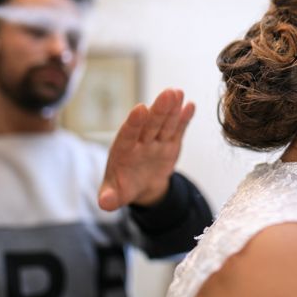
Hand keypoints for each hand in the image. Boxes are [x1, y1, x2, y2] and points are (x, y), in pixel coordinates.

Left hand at [98, 88, 194, 210]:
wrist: (142, 187)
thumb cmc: (123, 187)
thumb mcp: (114, 195)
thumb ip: (109, 198)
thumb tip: (105, 203)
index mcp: (123, 150)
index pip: (128, 134)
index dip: (134, 122)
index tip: (141, 109)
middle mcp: (140, 141)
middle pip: (150, 124)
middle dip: (159, 109)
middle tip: (168, 93)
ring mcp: (156, 141)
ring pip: (165, 123)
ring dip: (172, 108)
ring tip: (178, 93)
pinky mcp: (170, 142)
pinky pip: (178, 129)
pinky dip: (184, 118)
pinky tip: (191, 106)